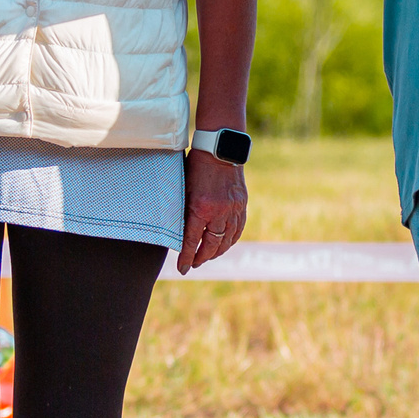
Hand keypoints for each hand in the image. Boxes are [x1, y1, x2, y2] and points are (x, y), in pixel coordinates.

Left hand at [176, 148, 248, 272]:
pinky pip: (238, 229)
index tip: (182, 268)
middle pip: (212, 245)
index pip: (192, 240)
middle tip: (194, 263)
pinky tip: (224, 244)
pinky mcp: (242, 205)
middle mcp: (219, 212)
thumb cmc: (196, 166)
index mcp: (201, 207)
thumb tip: (176, 231)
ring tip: (207, 256)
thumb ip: (182, 210)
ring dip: (217, 252)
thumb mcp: (183, 188)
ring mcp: (234, 209)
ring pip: (227, 240)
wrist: (220, 149)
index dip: (186, 257)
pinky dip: (230, 240)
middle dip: (201, 257)